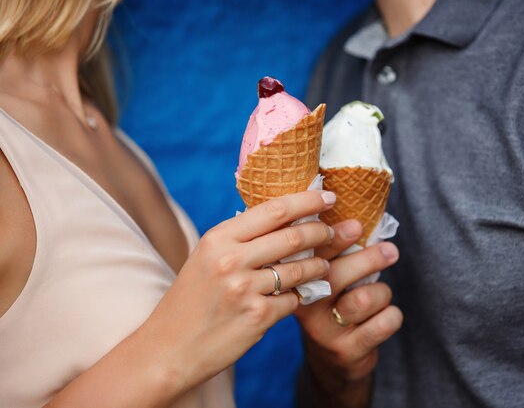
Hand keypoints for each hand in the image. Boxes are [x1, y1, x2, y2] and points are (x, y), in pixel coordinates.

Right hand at [135, 190, 336, 399]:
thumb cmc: (191, 301)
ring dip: (318, 266)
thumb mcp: (206, 258)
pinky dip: (300, 297)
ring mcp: (245, 289)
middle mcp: (231, 259)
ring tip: (323, 265)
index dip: (307, 200)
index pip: (274, 209)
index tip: (328, 196)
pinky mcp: (257, 317)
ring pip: (301, 269)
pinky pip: (294, 300)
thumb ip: (241, 239)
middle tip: (333, 231)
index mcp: (218, 238)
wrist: (169, 349)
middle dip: (322, 231)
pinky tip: (298, 296)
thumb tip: (285, 217)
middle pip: (294, 236)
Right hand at [295, 219, 402, 407]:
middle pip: (336, 275)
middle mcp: (305, 307)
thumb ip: (332, 253)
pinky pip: (382, 324)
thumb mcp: (324, 281)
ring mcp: (325, 332)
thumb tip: (360, 213)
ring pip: (363, 299)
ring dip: (381, 292)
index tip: (357, 224)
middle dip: (369, 259)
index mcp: (296, 283)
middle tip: (390, 250)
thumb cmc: (334, 305)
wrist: (332, 362)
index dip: (334, 238)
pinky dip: (391, 315)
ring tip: (382, 292)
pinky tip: (386, 315)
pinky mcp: (346, 351)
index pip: (311, 256)